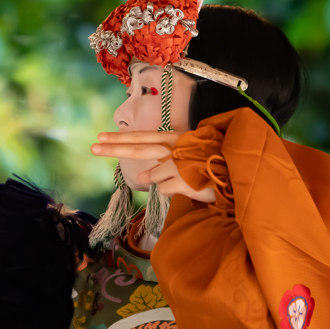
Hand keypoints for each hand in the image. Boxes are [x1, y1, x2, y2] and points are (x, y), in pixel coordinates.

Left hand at [91, 130, 215, 202]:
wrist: (236, 172)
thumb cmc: (210, 165)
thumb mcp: (186, 159)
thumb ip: (162, 165)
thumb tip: (142, 177)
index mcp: (174, 139)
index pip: (142, 137)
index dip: (121, 137)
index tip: (101, 137)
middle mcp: (174, 147)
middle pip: (138, 148)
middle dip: (114, 147)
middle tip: (93, 147)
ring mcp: (178, 163)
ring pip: (154, 176)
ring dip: (162, 180)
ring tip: (183, 178)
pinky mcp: (183, 179)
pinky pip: (167, 190)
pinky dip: (175, 191)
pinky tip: (190, 187)